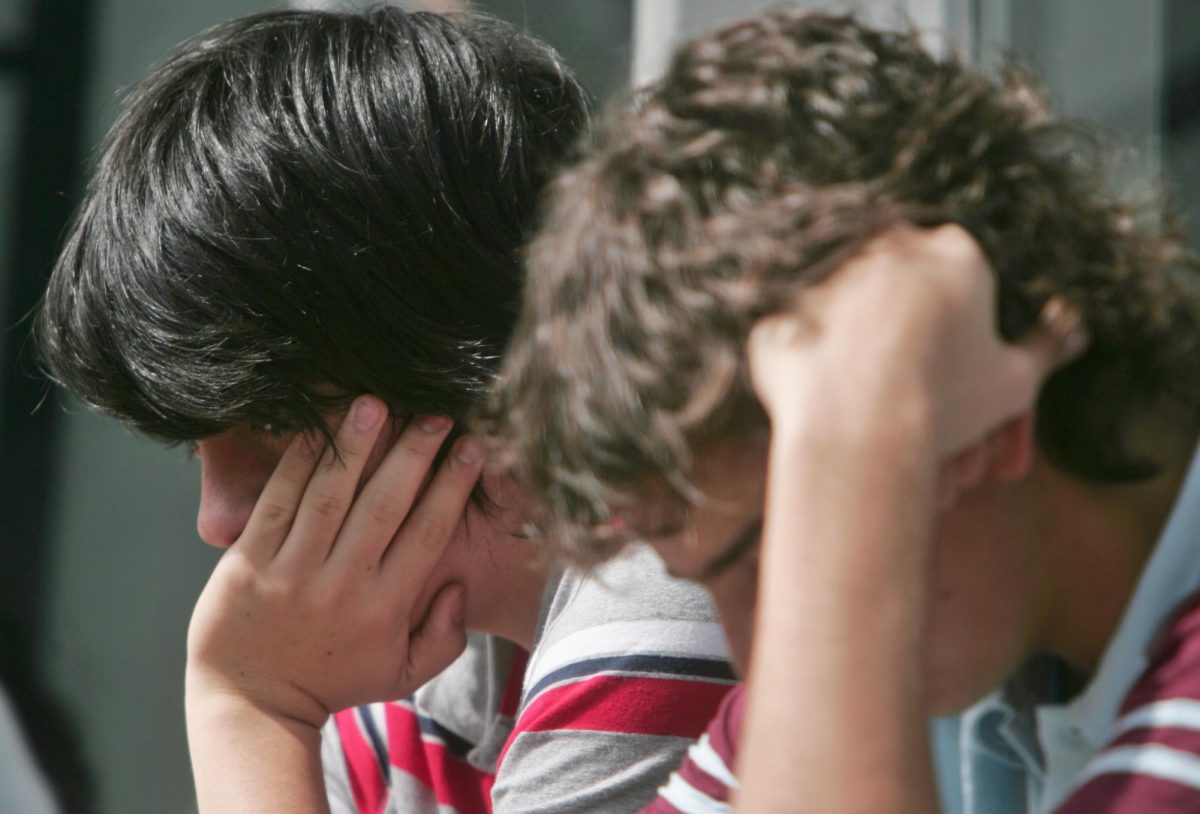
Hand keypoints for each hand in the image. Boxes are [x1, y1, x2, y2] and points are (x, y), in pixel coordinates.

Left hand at [185, 396, 481, 728]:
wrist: (249, 704)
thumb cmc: (334, 681)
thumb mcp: (401, 675)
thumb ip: (444, 639)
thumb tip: (458, 587)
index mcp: (386, 608)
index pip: (428, 533)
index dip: (453, 485)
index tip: (473, 445)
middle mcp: (342, 586)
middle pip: (385, 505)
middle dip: (414, 453)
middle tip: (435, 411)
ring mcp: (291, 571)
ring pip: (329, 495)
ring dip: (354, 446)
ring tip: (377, 402)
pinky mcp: (248, 561)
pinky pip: (277, 501)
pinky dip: (297, 462)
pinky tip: (317, 427)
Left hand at [748, 223, 1085, 456]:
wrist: (857, 428)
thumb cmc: (946, 401)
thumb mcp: (1015, 381)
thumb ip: (1045, 348)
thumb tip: (1072, 327)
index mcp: (952, 250)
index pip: (967, 288)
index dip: (970, 349)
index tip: (964, 393)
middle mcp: (885, 246)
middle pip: (907, 315)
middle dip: (923, 376)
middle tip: (928, 434)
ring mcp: (824, 273)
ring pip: (855, 335)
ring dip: (872, 385)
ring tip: (885, 447)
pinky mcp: (776, 310)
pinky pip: (803, 347)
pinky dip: (818, 382)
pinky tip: (834, 424)